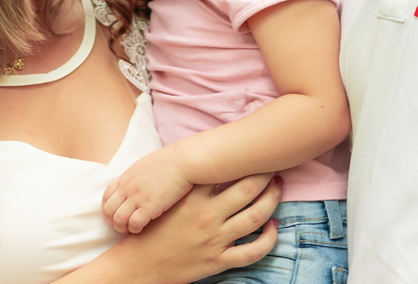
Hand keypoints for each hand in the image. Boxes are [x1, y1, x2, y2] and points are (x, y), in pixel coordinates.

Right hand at [97, 174, 282, 283]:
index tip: (252, 149)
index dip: (241, 157)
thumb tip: (205, 161)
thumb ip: (186, 183)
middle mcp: (206, 216)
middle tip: (273, 163)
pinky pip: (254, 251)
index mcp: (190, 198)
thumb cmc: (151, 230)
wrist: (139, 266)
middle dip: (264, 173)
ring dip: (272, 199)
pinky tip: (274, 227)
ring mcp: (215, 240)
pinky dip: (269, 239)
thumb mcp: (165, 201)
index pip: (222, 169)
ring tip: (278, 187)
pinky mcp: (219, 261)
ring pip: (256, 216)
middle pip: (247, 188)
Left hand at [103, 147, 190, 232]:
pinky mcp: (150, 206)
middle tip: (122, 226)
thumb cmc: (169, 162)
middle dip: (112, 221)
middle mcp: (128, 187)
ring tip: (130, 229)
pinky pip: (134, 224)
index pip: (106, 196)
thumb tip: (133, 185)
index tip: (115, 214)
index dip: (108, 209)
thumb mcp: (144, 166)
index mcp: (126, 177)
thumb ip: (134, 177)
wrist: (183, 161)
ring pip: (118, 219)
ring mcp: (138, 197)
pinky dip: (135, 229)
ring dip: (122, 228)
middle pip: (108, 210)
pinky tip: (142, 228)